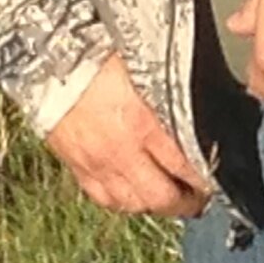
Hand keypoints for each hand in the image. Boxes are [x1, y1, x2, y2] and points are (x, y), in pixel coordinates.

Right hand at [43, 54, 211, 217]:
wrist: (47, 57)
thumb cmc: (98, 56)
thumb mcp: (147, 69)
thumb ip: (174, 94)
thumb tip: (206, 107)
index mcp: (143, 123)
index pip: (184, 166)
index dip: (205, 179)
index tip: (216, 181)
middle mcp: (121, 150)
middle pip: (161, 197)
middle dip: (186, 203)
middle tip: (199, 199)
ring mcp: (96, 163)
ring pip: (132, 204)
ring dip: (156, 206)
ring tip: (171, 200)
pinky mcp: (76, 166)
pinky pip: (104, 198)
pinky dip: (123, 203)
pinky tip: (134, 196)